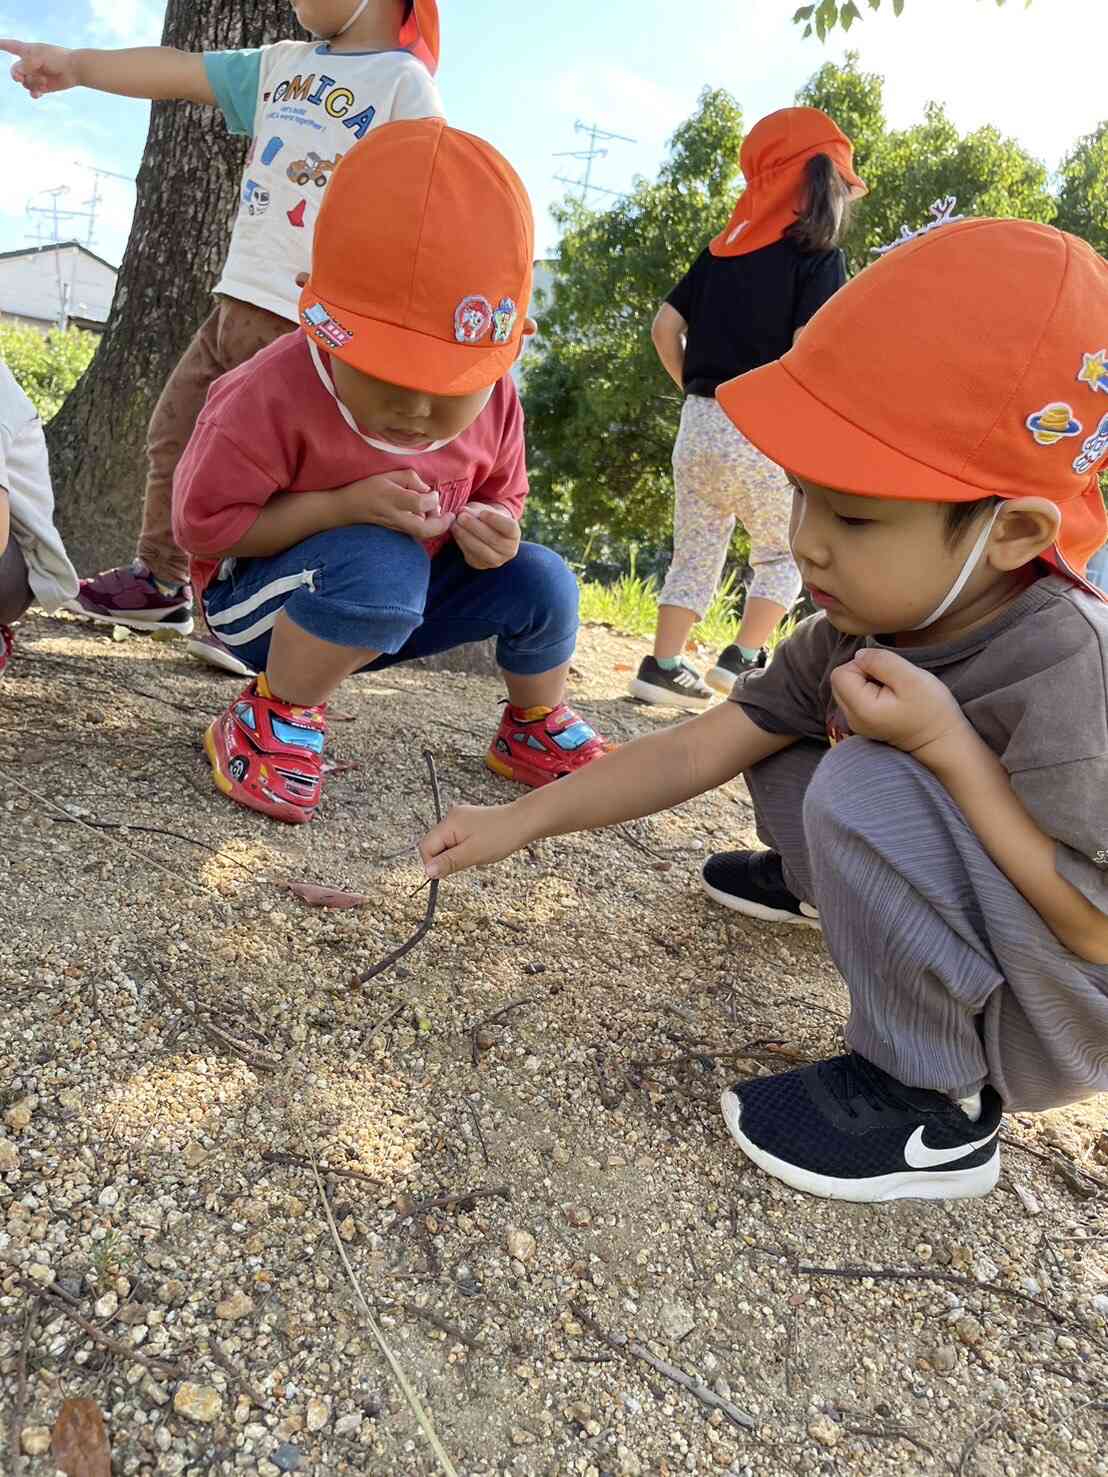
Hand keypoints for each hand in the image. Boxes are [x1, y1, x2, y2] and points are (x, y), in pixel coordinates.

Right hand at [0, 39, 78, 96]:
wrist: (74, 69)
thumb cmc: (57, 59)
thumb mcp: (38, 58)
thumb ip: (25, 65)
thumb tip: (17, 75)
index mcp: (27, 50)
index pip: (11, 46)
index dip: (2, 45)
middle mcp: (30, 63)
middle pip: (15, 71)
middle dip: (17, 75)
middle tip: (21, 78)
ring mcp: (36, 74)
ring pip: (25, 83)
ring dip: (33, 83)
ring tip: (44, 81)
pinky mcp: (44, 86)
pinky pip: (33, 91)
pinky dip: (35, 93)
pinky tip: (39, 93)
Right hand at [340, 469, 454, 540]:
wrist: (347, 509)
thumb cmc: (367, 488)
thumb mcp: (388, 475)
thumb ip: (410, 479)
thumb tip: (427, 490)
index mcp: (393, 498)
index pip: (420, 503)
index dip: (432, 499)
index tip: (432, 493)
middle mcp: (395, 515)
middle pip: (424, 529)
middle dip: (441, 524)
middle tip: (450, 515)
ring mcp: (396, 527)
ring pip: (422, 533)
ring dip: (435, 525)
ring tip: (435, 512)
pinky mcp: (397, 532)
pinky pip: (416, 532)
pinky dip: (426, 526)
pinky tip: (426, 516)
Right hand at [420, 802, 530, 878]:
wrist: (524, 822)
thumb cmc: (501, 836)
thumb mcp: (473, 854)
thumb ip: (448, 863)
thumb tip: (427, 871)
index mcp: (449, 823)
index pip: (426, 847)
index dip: (433, 863)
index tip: (448, 871)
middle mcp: (451, 818)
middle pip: (434, 845)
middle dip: (446, 859)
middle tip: (467, 861)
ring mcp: (460, 819)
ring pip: (446, 845)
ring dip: (456, 855)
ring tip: (475, 854)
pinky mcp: (468, 823)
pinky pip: (457, 841)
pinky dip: (464, 849)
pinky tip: (478, 849)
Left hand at [453, 504, 520, 569]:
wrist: (487, 533)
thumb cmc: (488, 518)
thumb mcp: (485, 510)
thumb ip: (475, 510)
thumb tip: (462, 512)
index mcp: (514, 534)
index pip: (509, 528)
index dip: (496, 520)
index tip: (482, 513)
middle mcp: (509, 551)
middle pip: (494, 540)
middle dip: (476, 527)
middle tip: (462, 517)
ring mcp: (496, 561)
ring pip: (482, 550)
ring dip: (466, 537)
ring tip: (455, 525)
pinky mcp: (481, 565)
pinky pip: (471, 556)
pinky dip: (462, 544)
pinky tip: (455, 534)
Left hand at [830, 647, 968, 762]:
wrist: (943, 740)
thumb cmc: (931, 710)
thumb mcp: (910, 678)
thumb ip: (881, 661)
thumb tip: (859, 655)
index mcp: (860, 709)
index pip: (841, 673)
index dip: (862, 665)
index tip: (887, 673)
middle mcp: (852, 719)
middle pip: (840, 681)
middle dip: (863, 673)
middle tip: (891, 681)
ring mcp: (856, 724)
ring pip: (848, 688)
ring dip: (867, 682)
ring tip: (892, 690)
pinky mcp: (864, 723)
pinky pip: (857, 698)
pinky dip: (871, 692)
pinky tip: (890, 699)